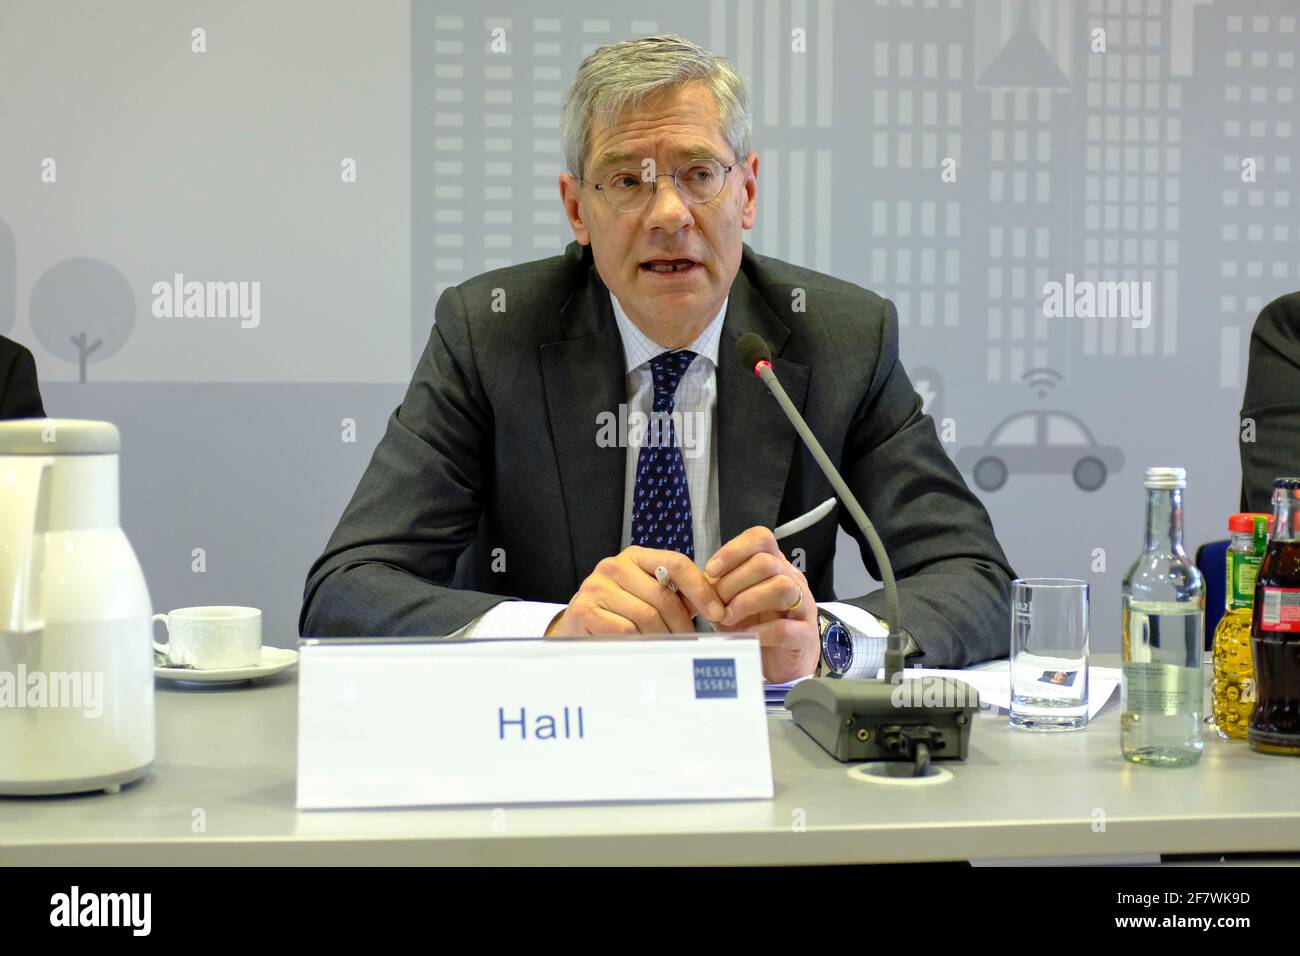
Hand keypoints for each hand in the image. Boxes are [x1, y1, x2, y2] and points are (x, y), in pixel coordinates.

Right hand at [547, 546, 725, 636]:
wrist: (577, 624)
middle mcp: (614, 566)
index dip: (701, 588)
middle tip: (689, 641)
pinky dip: (640, 643)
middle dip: (683, 623)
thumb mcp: (646, 595)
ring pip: (646, 616)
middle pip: (663, 596)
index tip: (716, 612)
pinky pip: (625, 630)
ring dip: (663, 637)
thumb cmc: (618, 611)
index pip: (676, 563)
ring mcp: (597, 586)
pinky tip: (644, 649)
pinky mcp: (584, 609)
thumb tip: (715, 606)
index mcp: (635, 557)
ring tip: (667, 648)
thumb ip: (676, 595)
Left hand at [705, 526, 818, 682]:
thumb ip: (716, 590)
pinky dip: (758, 632)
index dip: (733, 550)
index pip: (761, 539)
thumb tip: (693, 584)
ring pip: (781, 587)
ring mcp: (803, 606)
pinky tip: (743, 636)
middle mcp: (793, 580)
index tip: (711, 571)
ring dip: (746, 602)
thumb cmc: (755, 627)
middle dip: (733, 582)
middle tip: (717, 603)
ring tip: (728, 618)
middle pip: (766, 562)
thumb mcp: (731, 602)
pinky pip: (784, 628)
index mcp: (775, 566)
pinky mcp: (805, 636)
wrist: (780, 663)